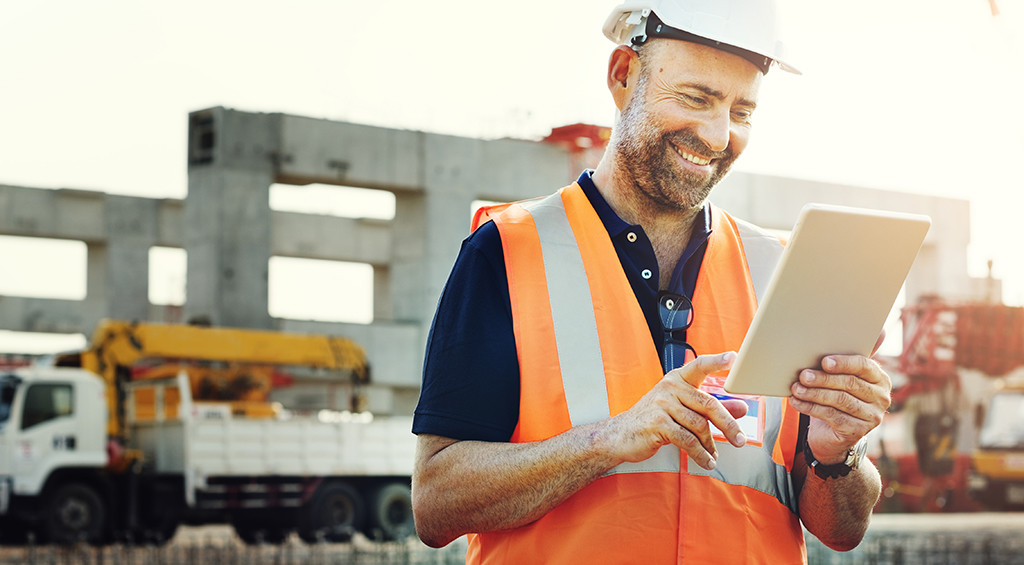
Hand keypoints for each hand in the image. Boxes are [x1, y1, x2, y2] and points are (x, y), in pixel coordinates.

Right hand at [598, 352, 748, 470]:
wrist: (621, 435)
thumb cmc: (654, 419)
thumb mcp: (683, 410)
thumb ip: (711, 408)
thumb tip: (742, 408)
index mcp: (677, 379)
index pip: (699, 365)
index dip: (717, 361)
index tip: (733, 357)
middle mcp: (670, 387)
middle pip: (708, 404)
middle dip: (727, 424)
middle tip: (740, 439)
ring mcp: (662, 404)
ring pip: (699, 425)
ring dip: (710, 445)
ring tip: (714, 455)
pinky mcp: (657, 423)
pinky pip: (687, 440)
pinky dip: (700, 453)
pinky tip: (705, 461)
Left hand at [788, 350, 891, 464]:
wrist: (833, 433)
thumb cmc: (836, 397)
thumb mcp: (841, 379)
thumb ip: (844, 362)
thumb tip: (854, 334)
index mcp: (880, 378)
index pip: (864, 366)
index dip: (843, 363)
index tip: (824, 361)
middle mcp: (881, 397)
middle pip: (850, 383)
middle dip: (823, 379)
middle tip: (803, 375)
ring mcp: (872, 416)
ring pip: (840, 400)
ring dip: (814, 393)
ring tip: (796, 388)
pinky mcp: (858, 431)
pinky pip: (832, 416)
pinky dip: (811, 408)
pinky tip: (797, 402)